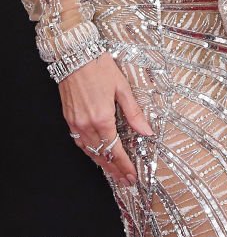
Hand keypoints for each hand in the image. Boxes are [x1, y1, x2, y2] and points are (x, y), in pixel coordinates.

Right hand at [59, 53, 153, 184]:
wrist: (74, 56)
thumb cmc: (99, 67)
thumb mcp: (122, 88)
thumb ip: (134, 113)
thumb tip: (146, 131)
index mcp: (102, 119)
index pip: (115, 150)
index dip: (125, 166)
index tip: (132, 177)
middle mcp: (86, 125)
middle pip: (102, 155)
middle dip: (115, 170)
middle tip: (125, 181)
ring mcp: (75, 124)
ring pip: (89, 151)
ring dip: (102, 164)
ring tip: (113, 173)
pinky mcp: (68, 119)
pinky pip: (80, 143)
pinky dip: (90, 152)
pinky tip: (96, 154)